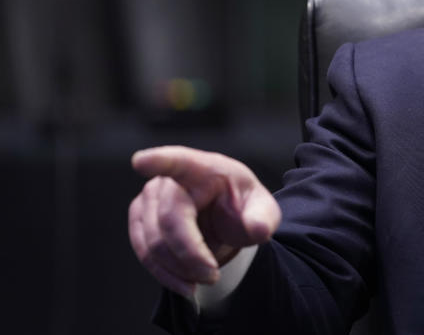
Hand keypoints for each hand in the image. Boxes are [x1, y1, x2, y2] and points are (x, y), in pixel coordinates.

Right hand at [128, 146, 281, 297]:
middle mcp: (170, 179)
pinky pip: (144, 252)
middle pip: (169, 221)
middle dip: (190, 255)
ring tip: (204, 278)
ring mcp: (150, 197)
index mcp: (205, 168)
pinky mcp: (140, 218)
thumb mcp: (262, 210)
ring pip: (153, 242)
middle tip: (213, 276)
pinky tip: (185, 283)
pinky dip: (164, 273)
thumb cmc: (240, 207)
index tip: (141, 161)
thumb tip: (258, 229)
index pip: (179, 162)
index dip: (159, 161)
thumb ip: (263, 218)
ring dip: (178, 269)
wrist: (223, 218)